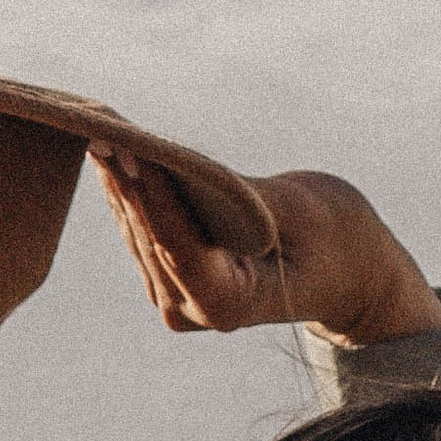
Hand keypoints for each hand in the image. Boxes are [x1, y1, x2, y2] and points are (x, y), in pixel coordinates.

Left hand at [89, 153, 440, 348]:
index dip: (153, 196)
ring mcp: (177, 302)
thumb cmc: (332, 239)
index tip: (131, 149)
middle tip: (101, 130)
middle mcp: (194, 311)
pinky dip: (128, 192)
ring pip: (137, 233)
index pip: (177, 245)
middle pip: (150, 238)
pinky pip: (140, 231)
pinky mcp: (169, 283)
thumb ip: (235, 197)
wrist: (343, 270)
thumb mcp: (296, 212)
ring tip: (97, 132)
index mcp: (228, 306)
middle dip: (129, 182)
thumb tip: (176, 165)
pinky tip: (111, 153)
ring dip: (118, 183)